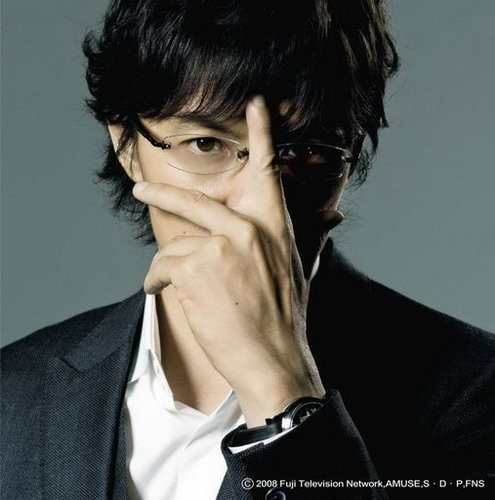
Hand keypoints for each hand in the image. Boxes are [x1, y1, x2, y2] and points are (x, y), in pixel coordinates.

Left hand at [132, 96, 340, 425]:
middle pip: (194, 201)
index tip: (257, 104)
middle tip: (141, 189)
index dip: (263, 133)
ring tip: (176, 287)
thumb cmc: (285, 318)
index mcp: (275, 227)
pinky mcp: (197, 269)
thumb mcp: (300, 270)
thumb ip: (309, 236)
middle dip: (162, 196)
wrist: (274, 359)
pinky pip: (162, 266)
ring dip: (169, 268)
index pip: (268, 171)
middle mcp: (249, 230)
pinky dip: (158, 282)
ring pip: (175, 243)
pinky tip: (167, 295)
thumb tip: (336, 214)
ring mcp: (223, 247)